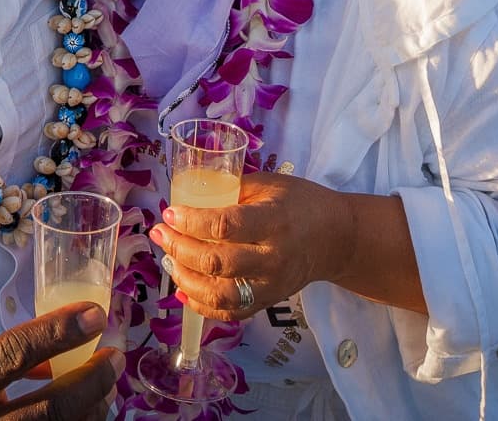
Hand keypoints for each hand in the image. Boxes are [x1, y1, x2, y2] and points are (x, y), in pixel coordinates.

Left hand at [148, 171, 348, 321]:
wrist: (336, 237)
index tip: (170, 213)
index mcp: (274, 221)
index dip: (191, 221)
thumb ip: (231, 188)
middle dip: (179, 249)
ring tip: (168, 261)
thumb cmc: (299, 203)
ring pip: (219, 295)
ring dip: (185, 279)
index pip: (225, 225)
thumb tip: (187, 192)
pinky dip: (201, 305)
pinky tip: (182, 288)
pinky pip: (229, 313)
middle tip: (161, 234)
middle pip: (216, 262)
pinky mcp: (268, 302)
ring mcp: (271, 286)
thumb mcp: (269, 184)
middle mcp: (273, 258)